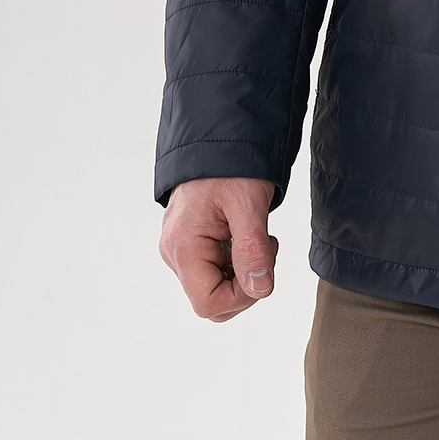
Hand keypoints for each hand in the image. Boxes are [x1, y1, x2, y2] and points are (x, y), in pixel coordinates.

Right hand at [159, 177, 278, 322]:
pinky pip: (214, 270)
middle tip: (264, 247)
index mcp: (183, 247)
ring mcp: (180, 249)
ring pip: (214, 287)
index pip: (209, 303)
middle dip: (245, 285)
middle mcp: (175, 253)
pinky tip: (247, 235)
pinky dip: (237, 261)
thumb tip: (261, 289)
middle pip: (212, 300)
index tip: (263, 266)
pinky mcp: (190, 243)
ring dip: (243, 272)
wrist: (220, 135)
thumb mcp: (248, 204)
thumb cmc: (231, 165)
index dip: (242, 296)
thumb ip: (253, 250)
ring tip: (257, 236)